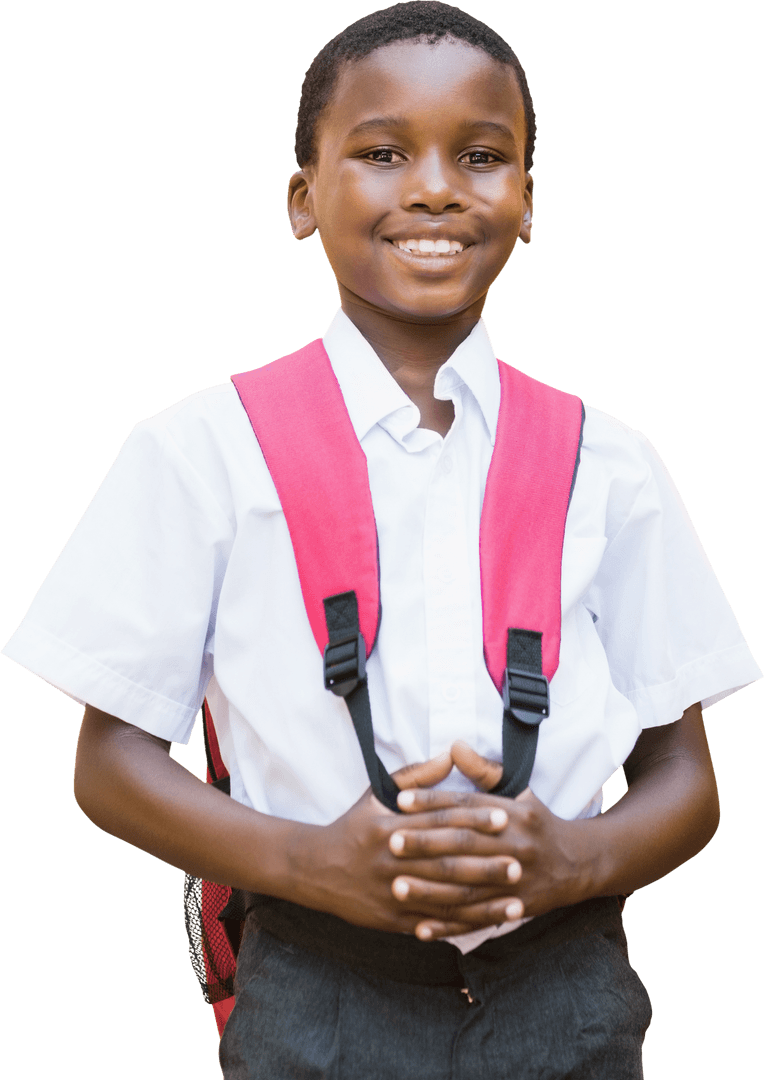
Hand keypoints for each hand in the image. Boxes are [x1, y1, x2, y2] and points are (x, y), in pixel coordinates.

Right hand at [296, 751, 521, 936]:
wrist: (315, 868)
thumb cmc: (354, 826)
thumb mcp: (378, 794)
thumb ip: (416, 775)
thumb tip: (450, 754)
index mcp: (391, 827)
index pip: (439, 822)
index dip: (473, 820)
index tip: (504, 818)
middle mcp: (392, 861)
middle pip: (446, 862)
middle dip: (485, 864)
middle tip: (519, 862)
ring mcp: (391, 893)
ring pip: (444, 898)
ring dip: (482, 901)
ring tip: (515, 900)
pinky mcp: (391, 919)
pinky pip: (431, 923)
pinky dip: (460, 925)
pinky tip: (486, 923)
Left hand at [388, 741, 589, 938]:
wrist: (579, 862)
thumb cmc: (537, 822)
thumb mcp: (518, 790)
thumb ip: (484, 770)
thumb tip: (455, 745)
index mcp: (512, 814)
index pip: (467, 805)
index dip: (433, 801)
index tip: (401, 800)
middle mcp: (514, 846)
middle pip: (465, 845)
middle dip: (426, 844)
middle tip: (391, 841)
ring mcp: (515, 881)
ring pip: (468, 887)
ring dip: (431, 890)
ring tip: (398, 886)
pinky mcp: (514, 909)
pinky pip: (476, 919)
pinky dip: (448, 926)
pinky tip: (420, 929)